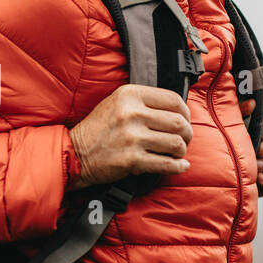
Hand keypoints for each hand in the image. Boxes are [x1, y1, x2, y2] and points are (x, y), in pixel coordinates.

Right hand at [68, 84, 192, 190]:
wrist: (75, 153)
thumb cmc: (99, 128)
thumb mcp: (116, 102)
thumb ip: (144, 101)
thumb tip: (178, 111)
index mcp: (130, 95)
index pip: (173, 99)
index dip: (185, 112)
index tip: (185, 120)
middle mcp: (132, 113)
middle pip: (179, 122)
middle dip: (187, 134)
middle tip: (184, 140)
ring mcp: (132, 137)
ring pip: (176, 144)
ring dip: (181, 151)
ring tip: (177, 153)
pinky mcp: (132, 160)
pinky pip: (167, 164)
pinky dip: (178, 167)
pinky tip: (180, 166)